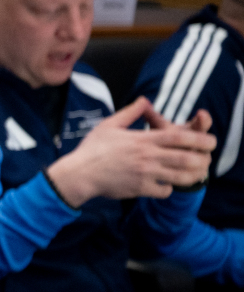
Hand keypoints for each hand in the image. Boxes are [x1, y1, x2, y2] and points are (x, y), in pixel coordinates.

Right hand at [47, 97, 214, 206]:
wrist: (80, 173)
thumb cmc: (92, 148)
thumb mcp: (109, 125)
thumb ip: (130, 112)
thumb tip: (144, 100)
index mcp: (142, 140)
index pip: (179, 137)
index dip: (200, 139)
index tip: (210, 141)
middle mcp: (147, 157)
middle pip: (186, 158)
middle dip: (203, 159)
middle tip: (207, 159)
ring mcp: (145, 175)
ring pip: (180, 177)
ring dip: (192, 176)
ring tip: (196, 174)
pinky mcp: (140, 189)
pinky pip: (164, 191)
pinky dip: (169, 189)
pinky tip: (166, 185)